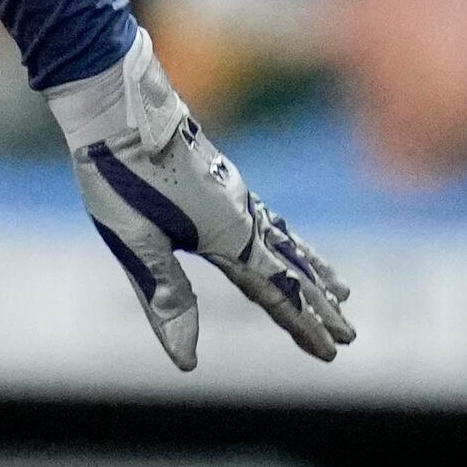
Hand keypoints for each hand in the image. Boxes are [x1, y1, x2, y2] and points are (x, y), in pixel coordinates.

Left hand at [51, 35, 352, 370]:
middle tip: (350, 336)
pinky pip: (268, 217)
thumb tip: (187, 362)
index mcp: (226, 235)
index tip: (332, 351)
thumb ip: (167, 298)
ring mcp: (235, 193)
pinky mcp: (221, 178)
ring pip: (285, 241)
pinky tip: (286, 237)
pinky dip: (290, 237)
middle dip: (319, 305)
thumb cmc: (118, 175)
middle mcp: (242, 214)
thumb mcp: (136, 244)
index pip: (275, 291)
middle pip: (290, 269)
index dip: (302, 324)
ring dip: (313, 270)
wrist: (116, 104)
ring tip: (341, 290)